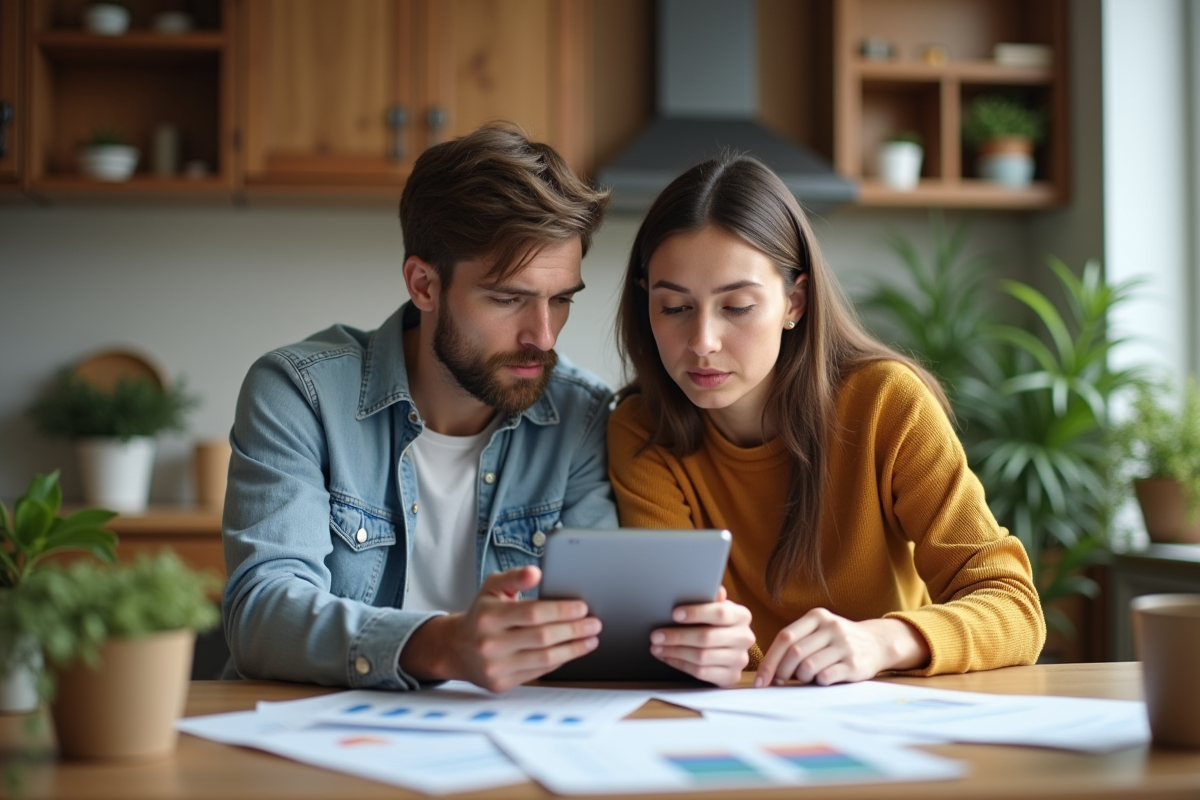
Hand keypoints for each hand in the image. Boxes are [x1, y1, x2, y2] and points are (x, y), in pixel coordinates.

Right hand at [400, 566, 600, 691]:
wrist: (456, 648)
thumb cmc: (481, 613)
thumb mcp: (492, 588)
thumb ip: (515, 576)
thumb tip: (536, 572)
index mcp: (488, 616)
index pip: (532, 612)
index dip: (561, 610)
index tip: (582, 607)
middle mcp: (490, 643)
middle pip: (543, 637)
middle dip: (574, 629)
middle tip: (594, 623)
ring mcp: (495, 667)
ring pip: (544, 658)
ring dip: (573, 648)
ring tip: (590, 639)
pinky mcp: (501, 684)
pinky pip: (539, 672)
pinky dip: (560, 660)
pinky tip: (571, 651)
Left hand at [649, 586, 754, 686]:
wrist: (729, 648)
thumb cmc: (717, 623)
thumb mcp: (715, 607)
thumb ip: (712, 599)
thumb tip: (716, 590)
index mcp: (742, 615)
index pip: (720, 613)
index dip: (696, 613)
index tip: (674, 614)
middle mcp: (744, 638)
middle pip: (707, 638)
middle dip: (678, 636)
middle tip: (656, 635)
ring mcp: (739, 659)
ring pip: (702, 657)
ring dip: (675, 652)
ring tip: (657, 647)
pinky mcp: (731, 677)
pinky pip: (701, 673)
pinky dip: (680, 664)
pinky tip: (668, 658)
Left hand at [754, 609, 929, 686]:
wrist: (878, 643)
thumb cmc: (837, 640)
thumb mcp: (819, 630)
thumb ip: (796, 642)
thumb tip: (769, 670)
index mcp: (817, 617)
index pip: (785, 637)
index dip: (769, 660)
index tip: (760, 680)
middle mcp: (831, 627)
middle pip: (794, 652)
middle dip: (781, 671)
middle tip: (779, 681)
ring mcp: (844, 645)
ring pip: (808, 666)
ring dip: (800, 677)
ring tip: (805, 677)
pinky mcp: (854, 664)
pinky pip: (826, 677)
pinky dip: (817, 682)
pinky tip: (821, 679)